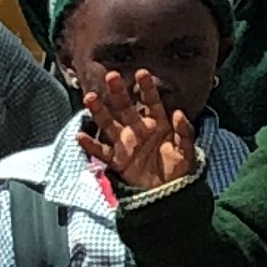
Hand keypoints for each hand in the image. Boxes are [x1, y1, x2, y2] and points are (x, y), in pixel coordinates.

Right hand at [86, 66, 199, 192]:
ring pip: (109, 124)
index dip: (147, 88)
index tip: (142, 72)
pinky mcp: (118, 161)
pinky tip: (80, 135)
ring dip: (99, 111)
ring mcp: (126, 144)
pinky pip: (101, 151)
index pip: (152, 102)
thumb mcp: (187, 150)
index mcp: (158, 124)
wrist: (170, 193)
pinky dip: (90, 145)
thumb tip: (178, 112)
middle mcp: (139, 130)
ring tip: (90, 97)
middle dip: (118, 92)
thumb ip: (184, 132)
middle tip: (111, 75)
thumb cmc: (180, 169)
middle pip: (126, 108)